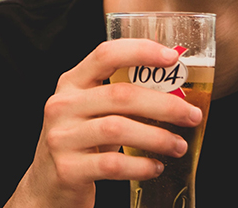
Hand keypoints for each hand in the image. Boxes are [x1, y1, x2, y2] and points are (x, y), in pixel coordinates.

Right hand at [4, 39, 202, 207]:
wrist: (46, 186)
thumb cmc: (79, 141)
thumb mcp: (89, 110)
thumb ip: (119, 97)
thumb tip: (174, 91)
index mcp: (71, 82)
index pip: (104, 54)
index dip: (140, 51)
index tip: (172, 58)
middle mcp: (62, 104)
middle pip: (119, 94)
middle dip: (163, 104)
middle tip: (192, 115)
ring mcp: (62, 137)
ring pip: (118, 129)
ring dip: (157, 137)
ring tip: (178, 145)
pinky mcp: (68, 169)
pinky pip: (112, 165)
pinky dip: (140, 166)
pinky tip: (155, 167)